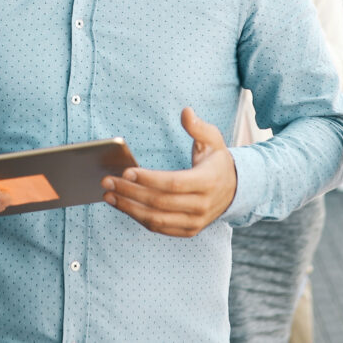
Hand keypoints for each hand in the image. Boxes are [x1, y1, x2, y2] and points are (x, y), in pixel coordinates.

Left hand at [101, 107, 236, 237]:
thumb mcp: (213, 140)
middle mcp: (202, 205)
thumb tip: (185, 111)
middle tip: (107, 181)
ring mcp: (196, 221)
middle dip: (130, 192)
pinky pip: (159, 228)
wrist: (235, 190)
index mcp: (208, 181)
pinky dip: (138, 218)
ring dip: (129, 208)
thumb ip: (198, 127)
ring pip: (156, 219)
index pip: (173, 183)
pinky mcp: (188, 230)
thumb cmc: (217, 161)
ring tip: (109, 195)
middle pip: (159, 202)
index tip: (126, 171)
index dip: (148, 179)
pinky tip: (122, 205)